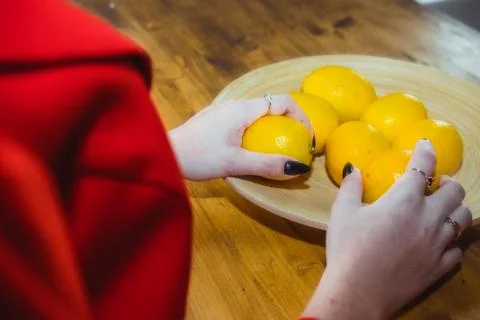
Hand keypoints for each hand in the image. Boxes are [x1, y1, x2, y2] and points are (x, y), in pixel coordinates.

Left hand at [168, 95, 312, 180]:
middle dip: (289, 122)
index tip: (307, 139)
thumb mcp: (235, 163)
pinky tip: (252, 149)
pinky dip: (257, 131)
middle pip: (272, 106)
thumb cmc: (197, 157)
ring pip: (258, 113)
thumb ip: (267, 164)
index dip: (301, 117)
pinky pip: (244, 120)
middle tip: (296, 145)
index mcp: (243, 109)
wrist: (164, 153)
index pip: (283, 102)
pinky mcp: (215, 120)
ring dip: (272, 127)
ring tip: (277, 149)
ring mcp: (223, 110)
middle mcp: (234, 104)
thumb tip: (297, 168)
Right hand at [302, 139, 471, 318]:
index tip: (424, 145)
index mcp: (404, 200)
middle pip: (455, 191)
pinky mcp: (439, 267)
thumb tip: (353, 170)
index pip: (423, 167)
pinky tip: (437, 241)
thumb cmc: (347, 249)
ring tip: (441, 210)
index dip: (426, 152)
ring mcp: (437, 244)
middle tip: (434, 184)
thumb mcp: (342, 213)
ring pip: (463, 219)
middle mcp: (428, 218)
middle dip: (447, 181)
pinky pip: (457, 250)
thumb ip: (351, 187)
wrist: (357, 292)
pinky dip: (451, 241)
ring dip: (454, 209)